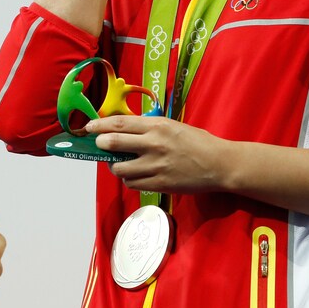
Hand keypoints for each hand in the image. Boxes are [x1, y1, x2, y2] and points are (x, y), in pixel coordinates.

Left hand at [86, 115, 226, 193]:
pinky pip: (132, 183)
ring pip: (119, 168)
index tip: (89, 127)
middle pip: (113, 143)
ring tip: (119, 163)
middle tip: (100, 145)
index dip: (99, 125)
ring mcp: (155, 166)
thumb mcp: (172, 125)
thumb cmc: (197, 142)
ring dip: (114, 166)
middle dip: (101, 144)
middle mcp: (153, 144)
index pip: (119, 123)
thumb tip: (121, 130)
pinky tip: (134, 175)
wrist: (219, 164)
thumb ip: (148, 128)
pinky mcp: (159, 184)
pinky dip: (129, 179)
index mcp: (157, 126)